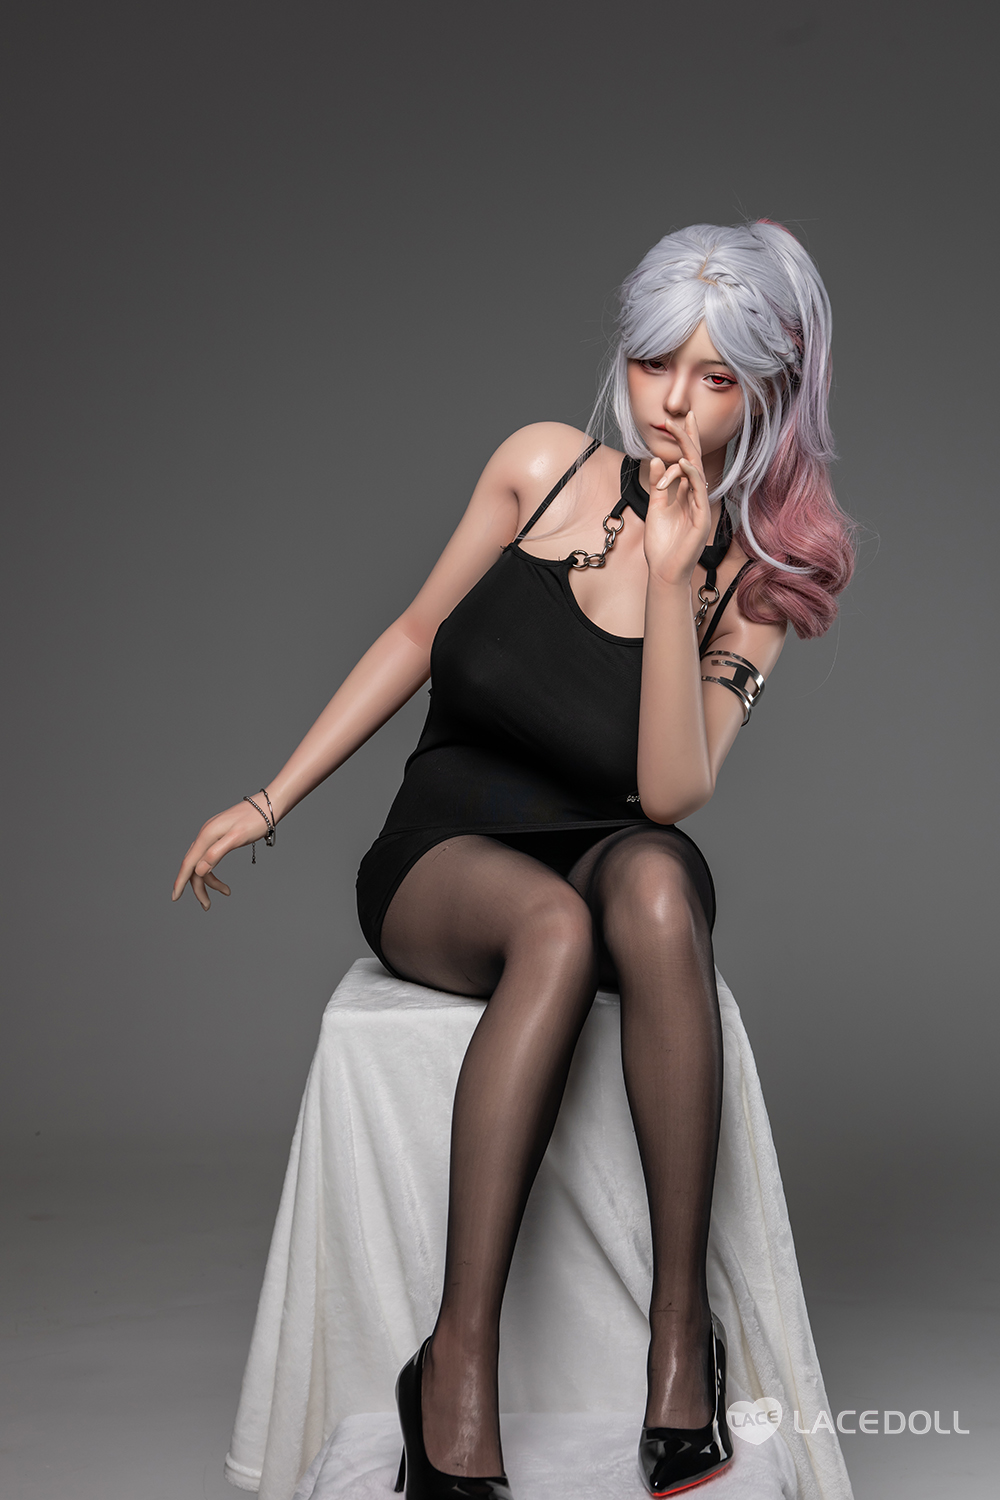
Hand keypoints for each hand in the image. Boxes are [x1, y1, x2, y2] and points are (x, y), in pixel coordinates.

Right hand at [171, 797, 274, 909]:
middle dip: (199, 887)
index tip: (175, 898)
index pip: (188, 863)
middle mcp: (205, 835)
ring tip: (226, 892)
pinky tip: (222, 879)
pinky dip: (213, 870)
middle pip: (194, 866)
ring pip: (202, 862)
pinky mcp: (218, 836)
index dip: (180, 881)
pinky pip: (209, 857)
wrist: (267, 806)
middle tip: (207, 906)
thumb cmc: (256, 821)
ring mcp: (211, 835)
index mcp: (207, 836)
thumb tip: (199, 871)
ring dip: (209, 880)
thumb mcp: (237, 838)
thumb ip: (217, 853)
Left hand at [642, 412, 712, 585]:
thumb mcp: (655, 506)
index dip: (687, 440)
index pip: (689, 461)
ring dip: (688, 452)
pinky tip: (685, 463)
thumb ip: (658, 484)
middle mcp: (697, 497)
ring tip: (678, 432)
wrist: (665, 570)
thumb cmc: (662, 543)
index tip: (682, 418)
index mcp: (687, 494)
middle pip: (697, 461)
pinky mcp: (701, 519)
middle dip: (690, 438)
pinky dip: (691, 477)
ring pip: (698, 473)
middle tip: (684, 415)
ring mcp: (701, 507)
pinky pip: (698, 494)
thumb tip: (658, 459)